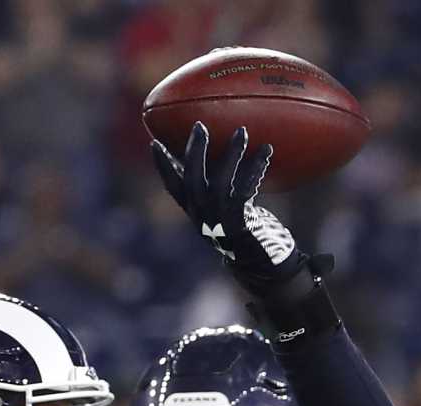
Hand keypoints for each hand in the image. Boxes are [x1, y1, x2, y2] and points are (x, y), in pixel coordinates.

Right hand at [151, 122, 306, 291]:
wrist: (260, 265)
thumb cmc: (242, 233)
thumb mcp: (221, 213)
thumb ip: (212, 193)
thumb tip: (210, 161)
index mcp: (193, 211)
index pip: (172, 186)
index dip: (162, 165)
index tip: (155, 143)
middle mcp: (202, 214)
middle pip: (192, 176)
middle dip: (195, 149)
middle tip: (200, 126)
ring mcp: (220, 218)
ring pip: (221, 179)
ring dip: (232, 152)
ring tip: (241, 132)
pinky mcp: (240, 221)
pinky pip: (246, 187)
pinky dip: (256, 167)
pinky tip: (266, 151)